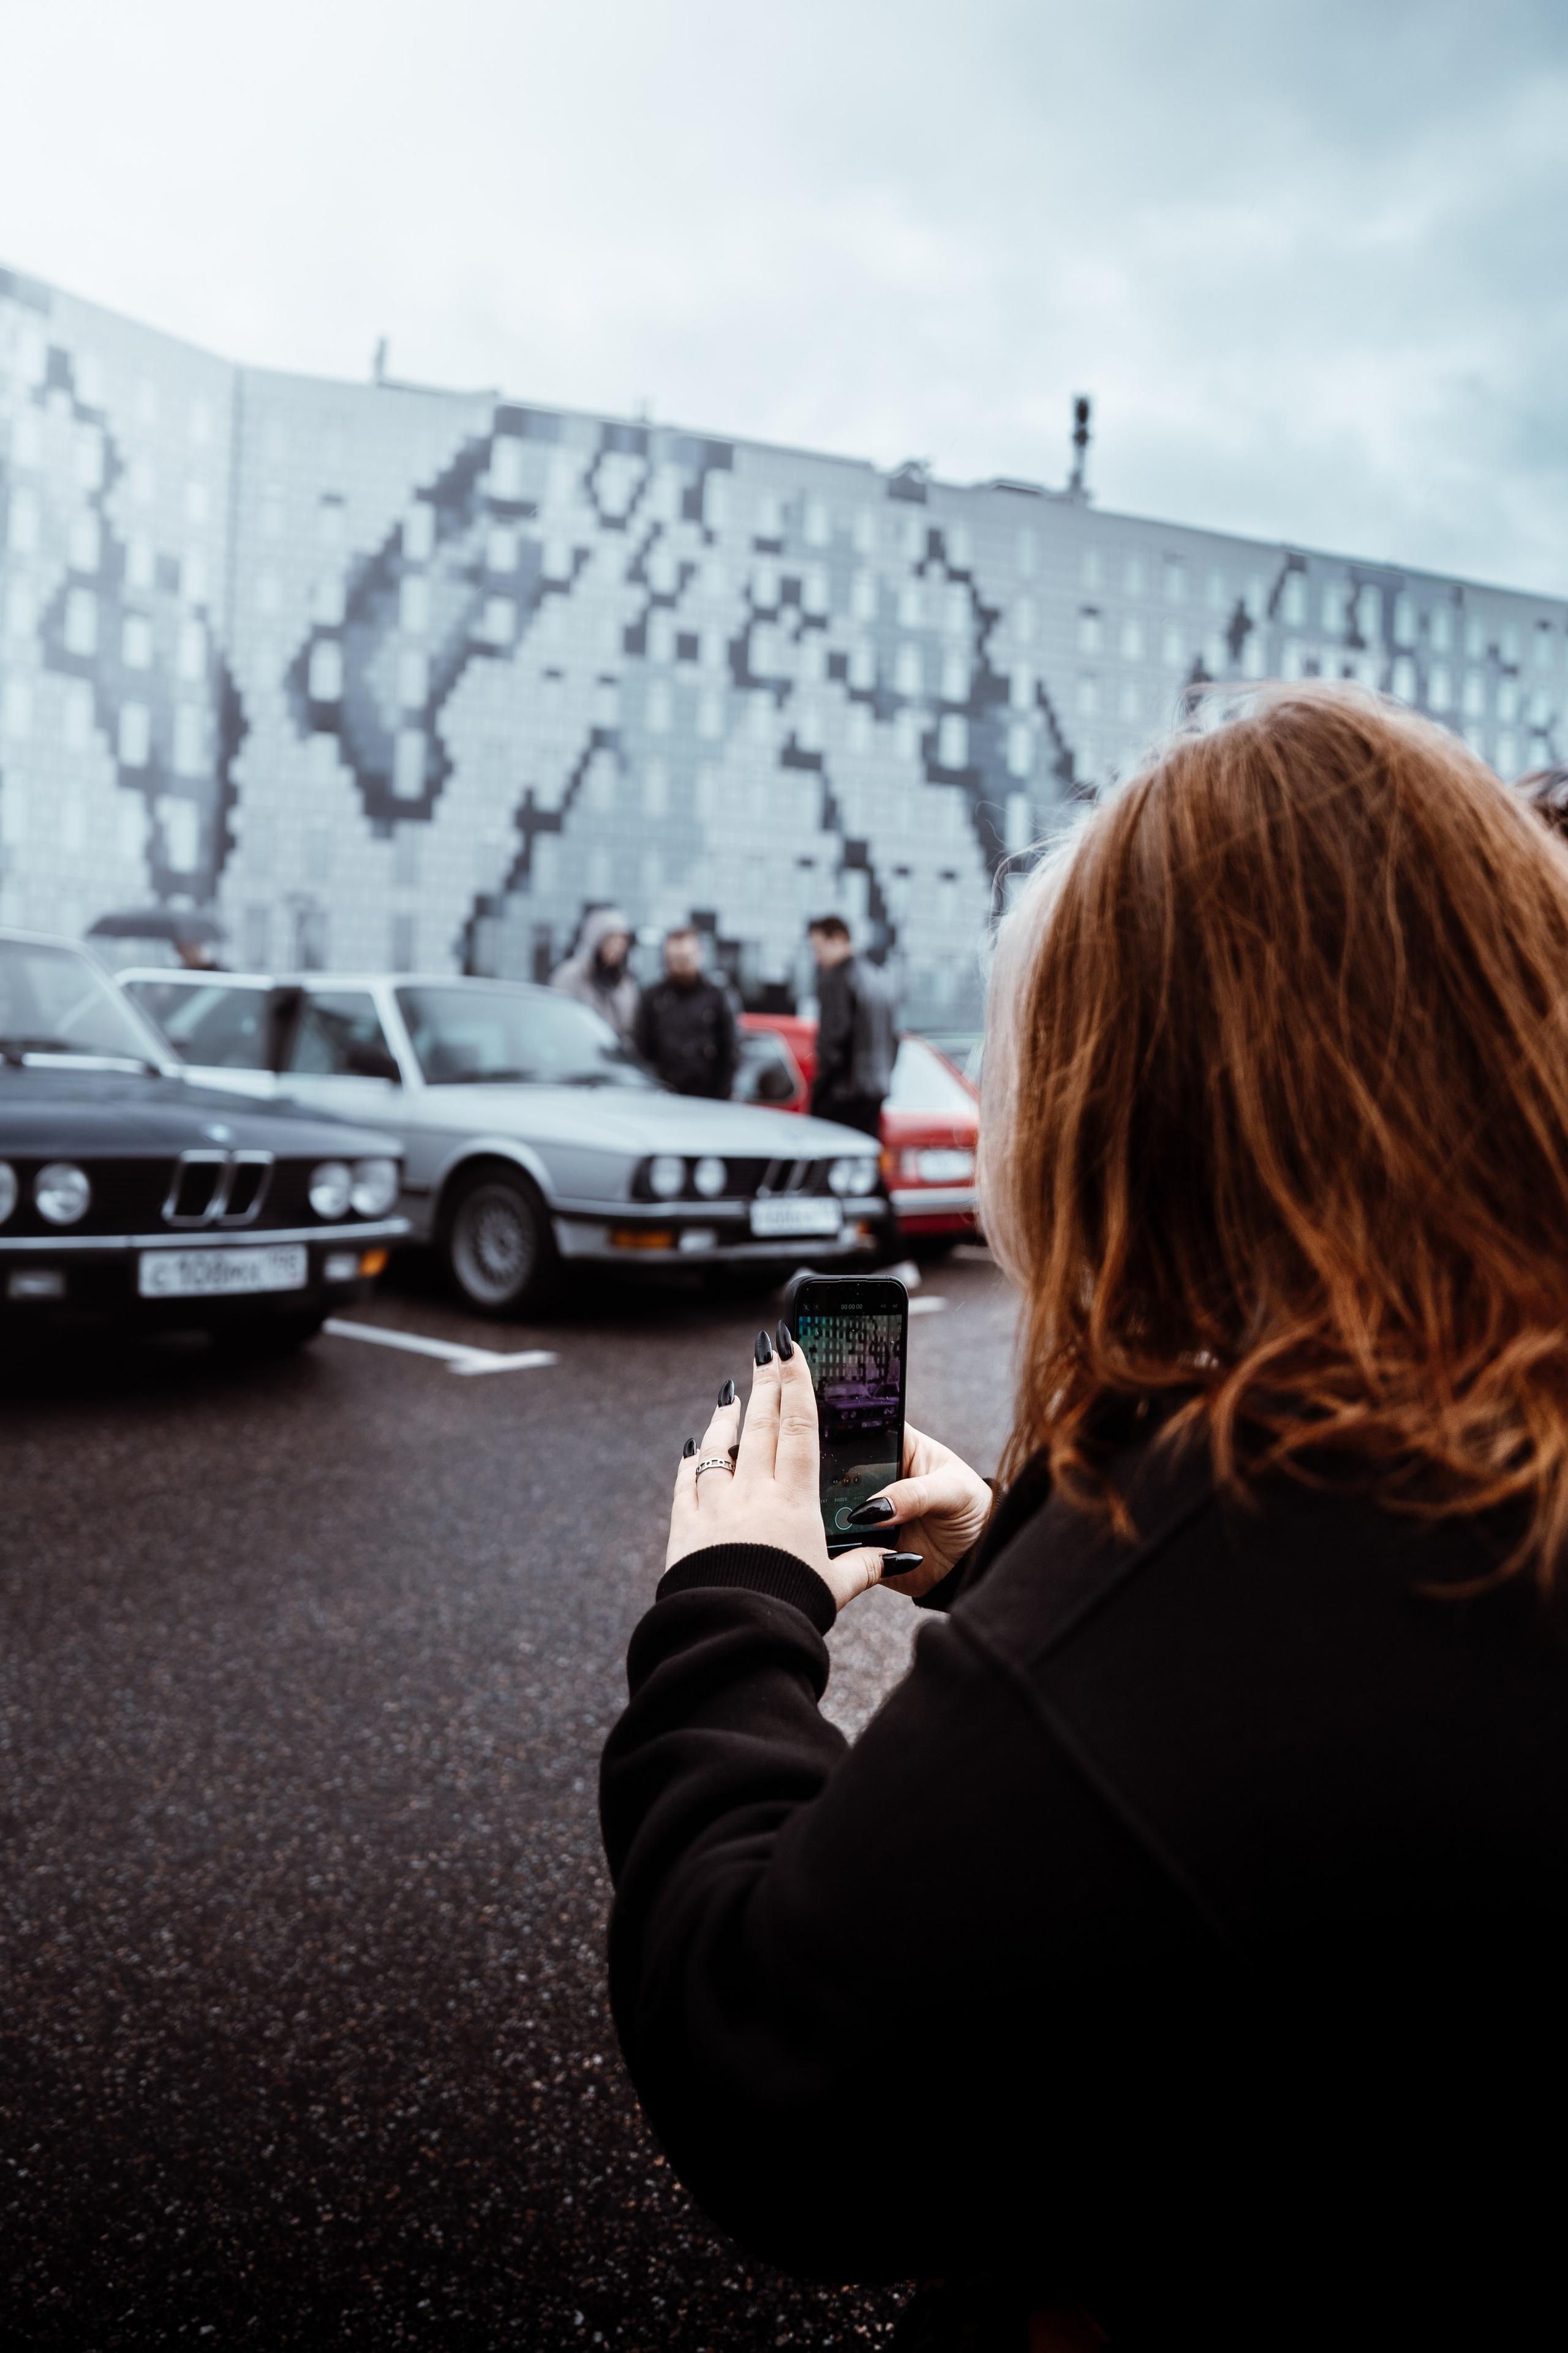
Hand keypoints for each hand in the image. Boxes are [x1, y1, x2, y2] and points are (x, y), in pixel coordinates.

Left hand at [667, 1328, 885, 1614]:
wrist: (731, 1633)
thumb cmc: (789, 1608)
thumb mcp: (835, 1589)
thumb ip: (865, 1566)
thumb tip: (899, 1559)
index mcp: (794, 1500)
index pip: (799, 1427)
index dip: (796, 1383)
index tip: (791, 1348)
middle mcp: (753, 1492)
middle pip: (762, 1425)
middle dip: (766, 1382)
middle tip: (766, 1347)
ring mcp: (715, 1506)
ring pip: (718, 1448)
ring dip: (725, 1418)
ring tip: (729, 1394)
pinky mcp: (684, 1526)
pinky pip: (685, 1482)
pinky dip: (690, 1462)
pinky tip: (692, 1449)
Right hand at [832, 1422, 992, 1600]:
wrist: (973, 1560)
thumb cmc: (970, 1509)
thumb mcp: (954, 1491)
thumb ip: (917, 1494)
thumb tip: (876, 1508)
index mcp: (894, 1445)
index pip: (857, 1427)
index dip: (838, 1430)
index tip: (820, 1440)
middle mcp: (872, 1474)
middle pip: (834, 1467)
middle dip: (827, 1478)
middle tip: (827, 1490)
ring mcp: (863, 1507)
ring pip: (830, 1505)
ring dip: (830, 1513)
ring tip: (840, 1522)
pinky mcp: (859, 1540)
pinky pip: (839, 1541)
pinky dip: (838, 1543)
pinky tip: (840, 1544)